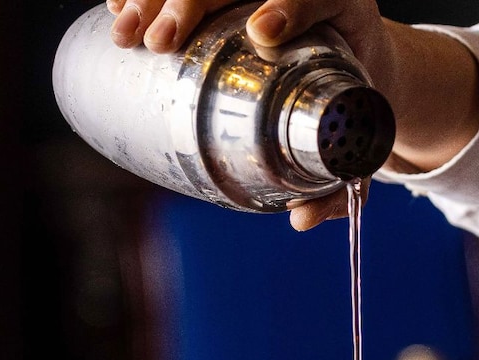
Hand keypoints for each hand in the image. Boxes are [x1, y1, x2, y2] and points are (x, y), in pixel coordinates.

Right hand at [105, 0, 478, 229]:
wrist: (361, 63)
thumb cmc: (358, 104)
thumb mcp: (364, 141)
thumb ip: (346, 183)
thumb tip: (300, 219)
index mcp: (343, 9)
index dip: (288, 7)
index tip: (261, 33)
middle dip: (191, 4)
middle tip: (161, 42)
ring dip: (155, 0)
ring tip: (125, 33)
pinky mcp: (229, 0)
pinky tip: (114, 8)